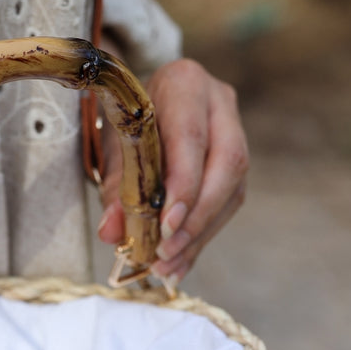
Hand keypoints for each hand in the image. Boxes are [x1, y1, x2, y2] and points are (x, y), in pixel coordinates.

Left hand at [97, 58, 248, 282]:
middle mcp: (219, 104)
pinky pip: (229, 203)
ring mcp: (235, 132)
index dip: (185, 185)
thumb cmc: (129, 121)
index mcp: (185, 85)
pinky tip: (180, 261)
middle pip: (227, 164)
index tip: (166, 225)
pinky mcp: (238, 163)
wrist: (145, 105)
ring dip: (200, 234)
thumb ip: (115, 188)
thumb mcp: (115, 147)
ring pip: (233, 188)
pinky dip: (202, 236)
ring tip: (168, 264)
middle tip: (166, 250)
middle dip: (197, 216)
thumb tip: (112, 232)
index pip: (192, 138)